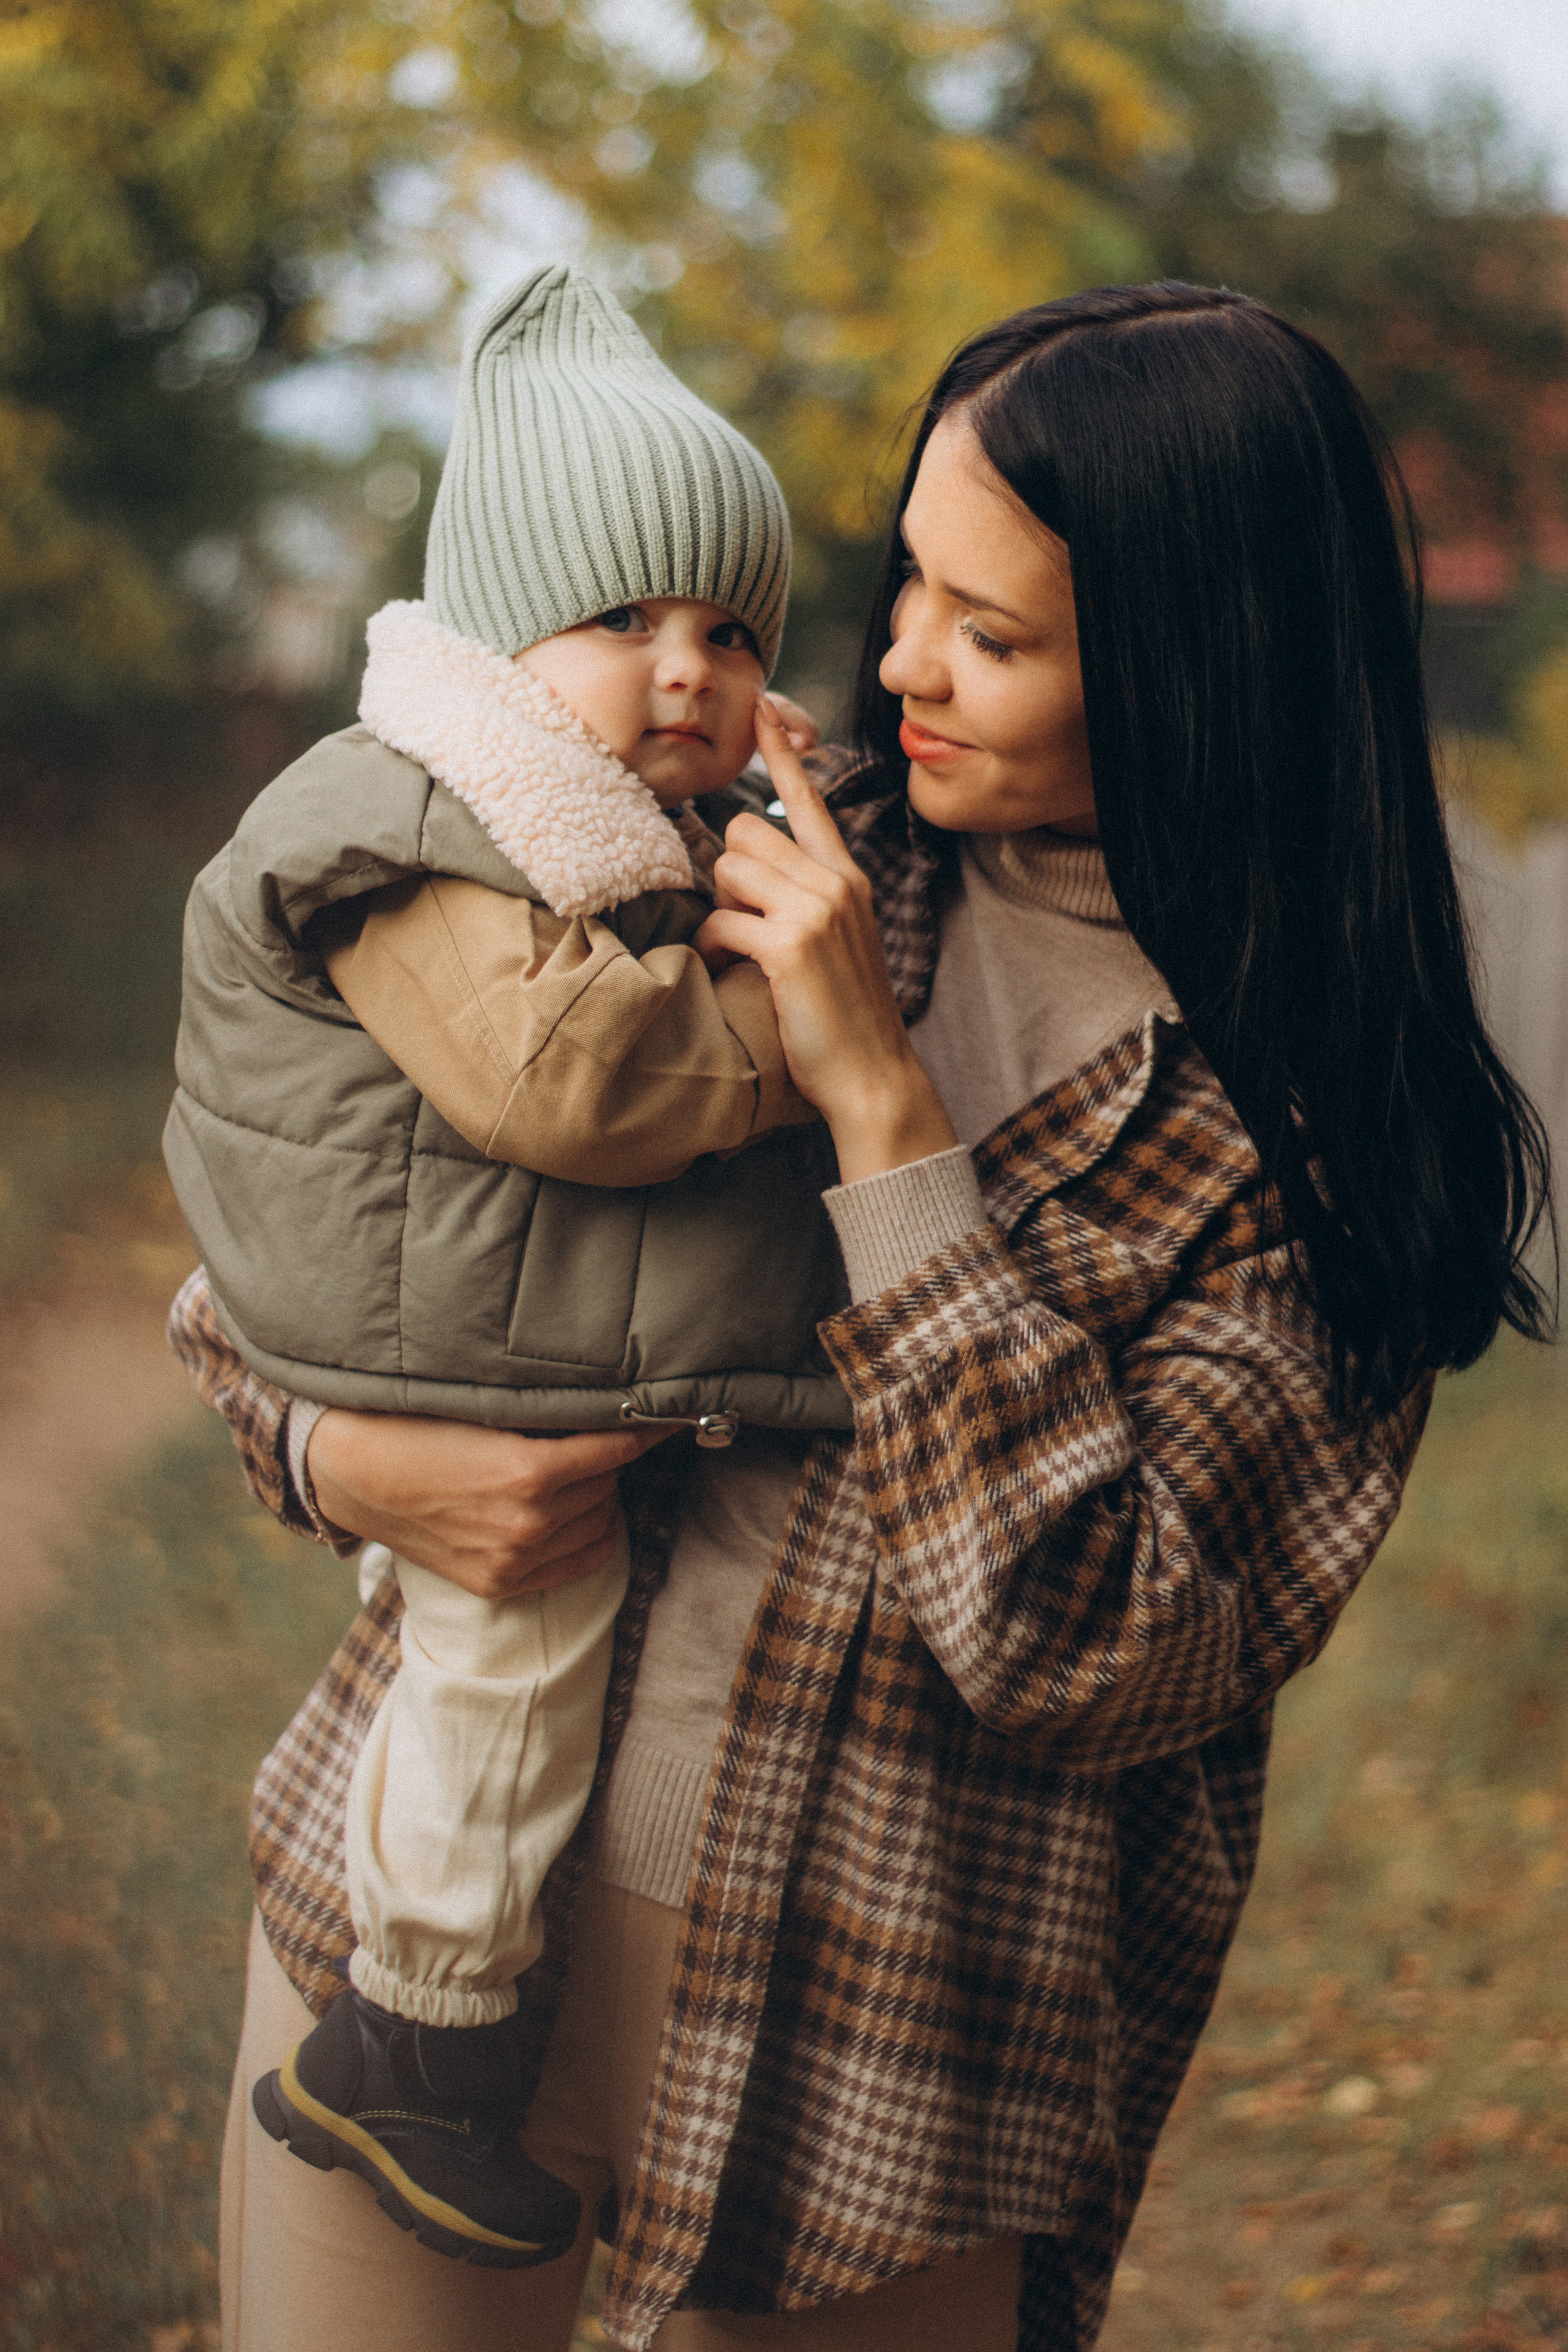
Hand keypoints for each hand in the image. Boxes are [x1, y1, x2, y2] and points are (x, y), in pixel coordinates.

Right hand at [306, 1410, 673, 1600]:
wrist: (349, 1473)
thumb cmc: (412, 1424)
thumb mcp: (485, 1407)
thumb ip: (546, 1413)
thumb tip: (606, 1405)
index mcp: (529, 1471)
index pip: (617, 1446)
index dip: (648, 1427)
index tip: (672, 1414)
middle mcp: (530, 1522)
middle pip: (609, 1482)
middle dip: (609, 1455)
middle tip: (595, 1432)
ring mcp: (516, 1559)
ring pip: (601, 1522)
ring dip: (599, 1494)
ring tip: (578, 1468)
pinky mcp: (501, 1583)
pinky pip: (581, 1561)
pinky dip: (591, 1534)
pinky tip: (580, 1510)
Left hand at [695, 695, 956, 1183]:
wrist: (871, 1074)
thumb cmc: (842, 1014)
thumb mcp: (834, 940)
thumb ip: (803, 896)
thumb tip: (745, 866)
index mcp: (846, 877)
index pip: (809, 799)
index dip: (780, 753)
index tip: (761, 710)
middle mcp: (835, 883)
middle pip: (746, 832)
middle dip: (729, 875)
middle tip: (744, 922)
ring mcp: (815, 912)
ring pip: (729, 872)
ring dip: (721, 913)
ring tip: (742, 952)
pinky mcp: (790, 945)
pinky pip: (720, 921)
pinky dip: (714, 949)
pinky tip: (732, 972)